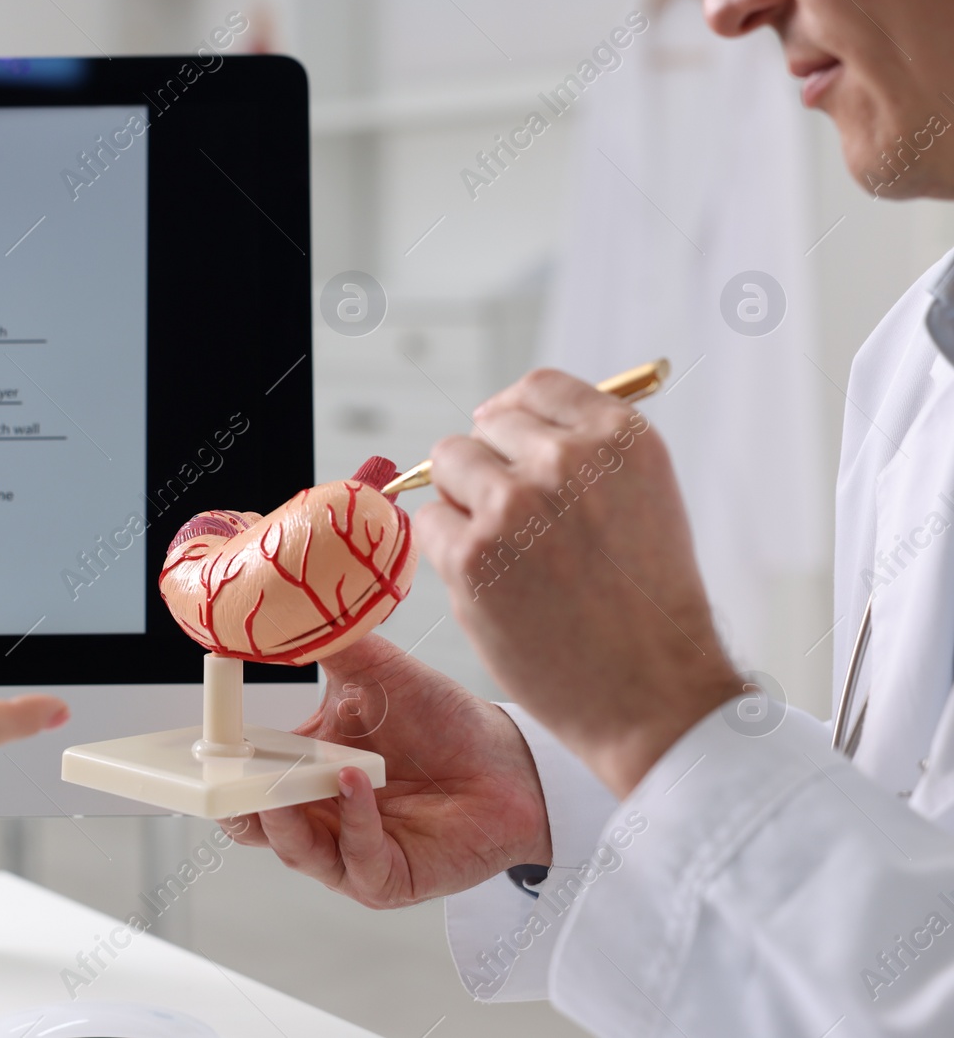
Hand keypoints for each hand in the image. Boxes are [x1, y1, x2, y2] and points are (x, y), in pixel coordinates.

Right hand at [224, 633, 550, 908]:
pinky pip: (355, 860)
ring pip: (293, 850)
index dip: (218, 766)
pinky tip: (357, 782)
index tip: (203, 739)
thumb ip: (323, 642)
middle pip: (251, 825)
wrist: (508, 760)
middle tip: (228, 773)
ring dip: (285, 816)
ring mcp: (349, 852)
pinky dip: (352, 821)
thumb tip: (276, 609)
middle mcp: (318, 817)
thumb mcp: (373, 672)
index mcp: (302, 773)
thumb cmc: (440, 722)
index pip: (241, 781)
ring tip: (287, 782)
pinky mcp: (386, 878)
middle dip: (234, 802)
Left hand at [415, 369, 743, 795]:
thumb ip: (586, 452)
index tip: (506, 445)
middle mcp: (567, 461)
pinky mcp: (472, 556)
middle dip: (489, 466)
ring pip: (448, 465)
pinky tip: (491, 585)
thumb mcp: (646, 500)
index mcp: (620, 438)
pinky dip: (446, 550)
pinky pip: (430, 524)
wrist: (652, 693)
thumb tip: (500, 419)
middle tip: (516, 524)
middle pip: (485, 426)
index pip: (537, 388)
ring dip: (462, 501)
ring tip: (506, 553)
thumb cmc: (647, 606)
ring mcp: (515, 506)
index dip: (513, 417)